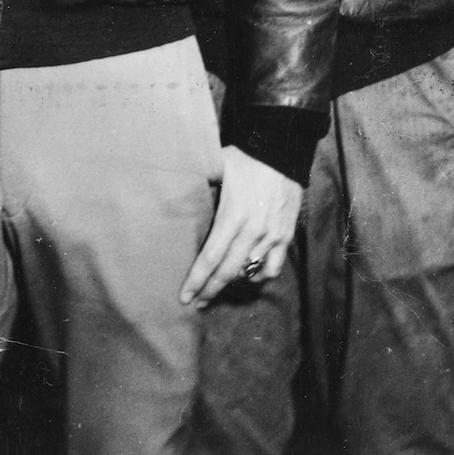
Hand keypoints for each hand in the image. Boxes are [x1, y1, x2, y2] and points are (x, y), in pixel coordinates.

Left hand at [180, 146, 301, 308]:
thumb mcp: (214, 169)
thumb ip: (196, 187)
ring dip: (232, 283)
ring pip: (250, 272)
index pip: (210, 257)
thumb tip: (167, 197)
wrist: (281, 151)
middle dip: (210, 290)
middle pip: (228, 271)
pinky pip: (273, 267)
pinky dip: (260, 275)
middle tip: (197, 302)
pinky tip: (248, 275)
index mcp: (232, 216)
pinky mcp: (285, 235)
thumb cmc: (243, 158)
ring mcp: (271, 235)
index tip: (185, 296)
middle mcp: (253, 231)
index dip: (197, 280)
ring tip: (217, 288)